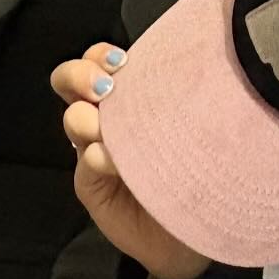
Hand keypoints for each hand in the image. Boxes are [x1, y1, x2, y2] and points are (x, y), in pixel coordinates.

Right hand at [51, 42, 212, 278]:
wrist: (204, 223)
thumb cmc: (206, 165)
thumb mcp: (197, 119)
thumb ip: (181, 91)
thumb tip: (175, 63)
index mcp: (133, 94)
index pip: (102, 60)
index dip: (101, 55)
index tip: (121, 62)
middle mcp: (110, 117)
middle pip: (72, 79)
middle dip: (80, 74)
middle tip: (105, 87)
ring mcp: (97, 150)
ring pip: (74, 116)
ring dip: (87, 117)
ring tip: (109, 129)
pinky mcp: (92, 184)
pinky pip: (86, 162)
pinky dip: (99, 157)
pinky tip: (117, 164)